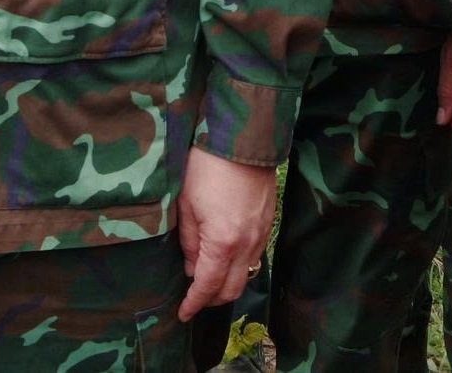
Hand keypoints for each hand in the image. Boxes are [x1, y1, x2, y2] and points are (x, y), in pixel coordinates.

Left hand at [175, 147, 274, 321]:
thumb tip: (190, 266)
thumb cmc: (207, 166)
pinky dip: (239, 264)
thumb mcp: (186, 204)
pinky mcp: (269, 222)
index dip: (194, 304)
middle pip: (232, 289)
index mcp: (223, 243)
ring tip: (207, 274)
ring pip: (246, 274)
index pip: (208, 287)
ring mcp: (262, 234)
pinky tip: (225, 254)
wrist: (243, 137)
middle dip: (212, 299)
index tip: (183, 314)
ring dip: (227, 282)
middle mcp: (247, 245)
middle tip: (194, 296)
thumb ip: (188, 241)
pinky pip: (255, 255)